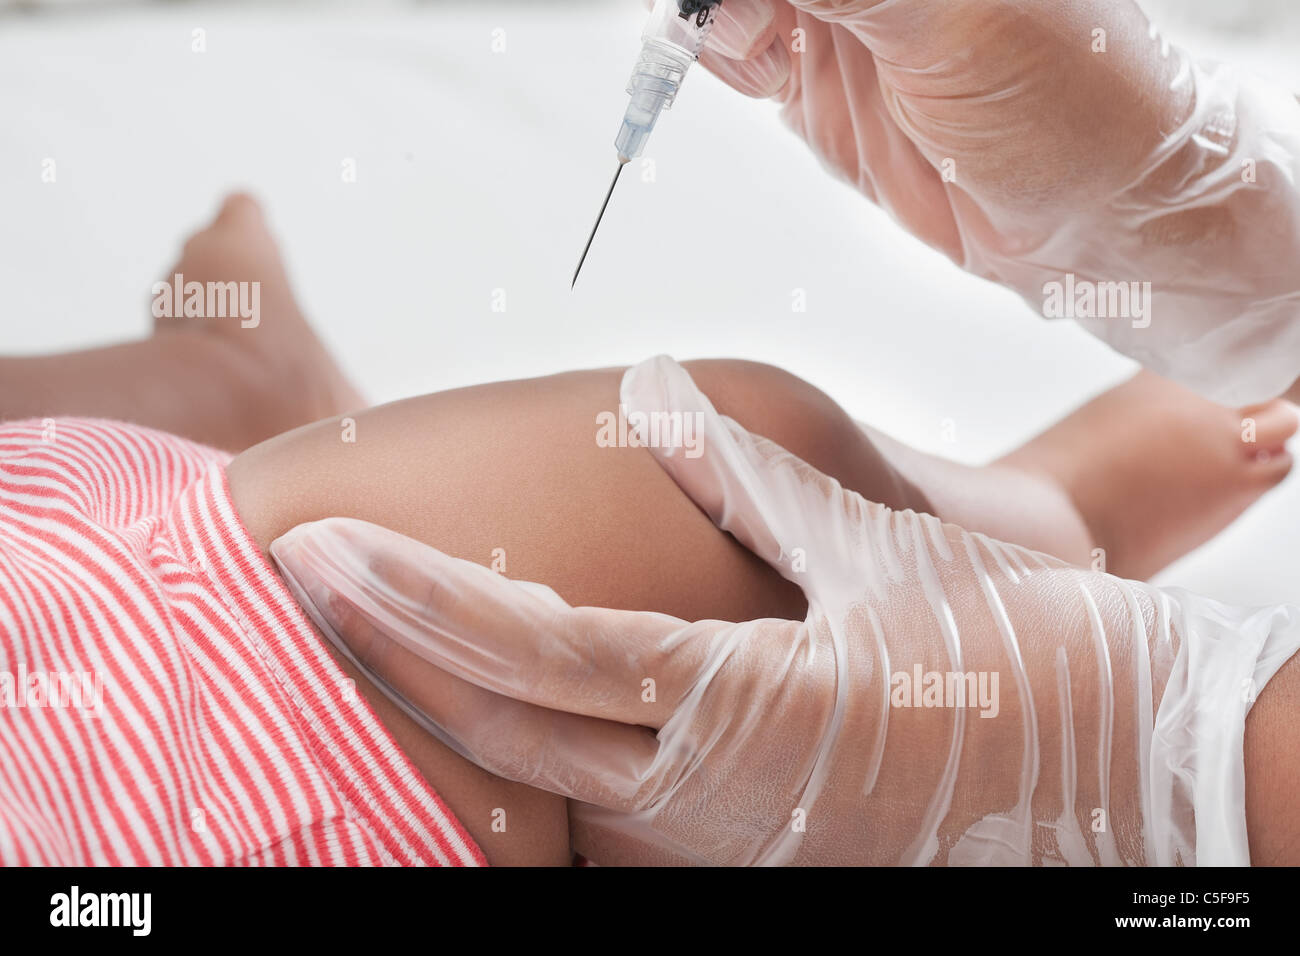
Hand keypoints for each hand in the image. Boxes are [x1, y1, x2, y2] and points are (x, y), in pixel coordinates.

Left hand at [272, 356, 1283, 864]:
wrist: (1125, 785)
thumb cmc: (1020, 661)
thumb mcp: (881, 553)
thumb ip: (749, 477)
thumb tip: (657, 386)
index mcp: (734, 706)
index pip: (536, 650)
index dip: (420, 600)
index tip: (328, 546)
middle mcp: (702, 793)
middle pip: (504, 726)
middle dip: (393, 651)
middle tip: (309, 575)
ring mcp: (714, 842)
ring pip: (542, 780)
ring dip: (449, 701)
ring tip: (372, 618)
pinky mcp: (740, 858)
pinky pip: (605, 807)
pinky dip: (534, 745)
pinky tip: (491, 693)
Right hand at [696, 0, 1299, 404]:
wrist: (1093, 220)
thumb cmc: (1070, 105)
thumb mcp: (950, 21)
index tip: (722, 4)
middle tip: (733, 21)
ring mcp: (842, 20)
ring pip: (733, 3)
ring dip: (718, 20)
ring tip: (751, 45)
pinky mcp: (820, 81)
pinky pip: (740, 52)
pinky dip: (721, 54)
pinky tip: (743, 63)